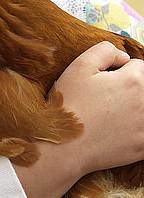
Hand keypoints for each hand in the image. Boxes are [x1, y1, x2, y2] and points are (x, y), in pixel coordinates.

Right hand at [54, 41, 143, 176]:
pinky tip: (116, 131)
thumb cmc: (68, 105)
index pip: (139, 66)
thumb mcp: (79, 66)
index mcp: (132, 80)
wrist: (62, 146)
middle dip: (128, 89)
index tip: (105, 81)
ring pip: (143, 109)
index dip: (120, 71)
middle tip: (105, 99)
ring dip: (133, 108)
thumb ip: (105, 50)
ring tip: (110, 115)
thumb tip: (124, 57)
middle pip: (143, 87)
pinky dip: (134, 129)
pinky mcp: (142, 146)